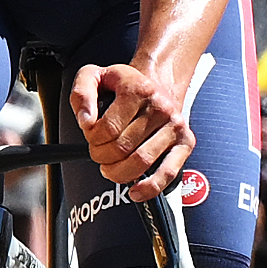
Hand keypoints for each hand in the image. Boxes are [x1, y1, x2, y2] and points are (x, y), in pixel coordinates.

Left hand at [76, 60, 197, 202]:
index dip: (91, 138)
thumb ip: (81, 94)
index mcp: (138, 89)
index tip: (92, 134)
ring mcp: (175, 125)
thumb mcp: (94, 76)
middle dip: (101, 156)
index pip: (106, 129)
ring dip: (118, 172)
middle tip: (99, 152)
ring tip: (111, 167)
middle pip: (121, 148)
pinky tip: (135, 191)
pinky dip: (150, 187)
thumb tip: (86, 122)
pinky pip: (169, 172)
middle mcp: (161, 107)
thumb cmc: (123, 85)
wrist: (158, 82)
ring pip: (141, 163)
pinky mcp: (186, 142)